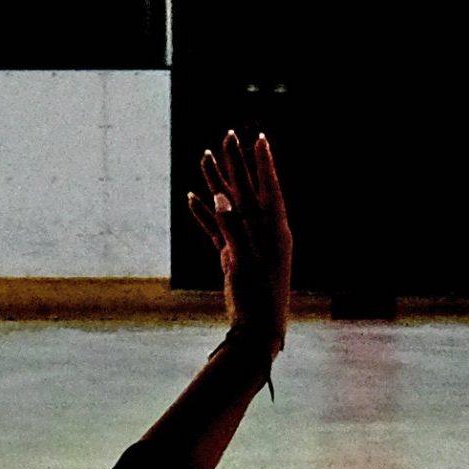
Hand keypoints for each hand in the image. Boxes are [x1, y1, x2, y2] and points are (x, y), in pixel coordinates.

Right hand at [187, 129, 288, 347]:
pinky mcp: (233, 256)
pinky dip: (205, 215)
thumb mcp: (246, 261)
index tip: (259, 139)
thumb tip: (221, 197)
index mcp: (275, 231)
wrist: (256, 332)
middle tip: (227, 136)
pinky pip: (217, 230)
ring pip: (229, 206)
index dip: (263, 163)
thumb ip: (234, 228)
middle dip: (236, 164)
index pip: (269, 188)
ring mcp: (247, 243)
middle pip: (247, 190)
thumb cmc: (259, 299)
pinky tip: (193, 197)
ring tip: (205, 156)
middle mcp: (262, 232)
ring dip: (217, 183)